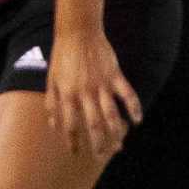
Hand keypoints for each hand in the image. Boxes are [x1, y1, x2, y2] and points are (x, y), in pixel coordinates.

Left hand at [47, 24, 142, 159]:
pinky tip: (137, 120)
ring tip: (120, 145)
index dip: (72, 141)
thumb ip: (52, 102)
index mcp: (67, 95)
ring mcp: (101, 84)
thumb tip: (53, 124)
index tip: (75, 153)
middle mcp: (84, 93)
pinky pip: (128, 94)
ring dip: (116, 131)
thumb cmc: (62, 57)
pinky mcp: (115, 75)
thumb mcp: (51, 79)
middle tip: (102, 155)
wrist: (77, 33)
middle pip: (93, 124)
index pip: (69, 124)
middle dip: (98, 142)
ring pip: (111, 114)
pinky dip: (134, 108)